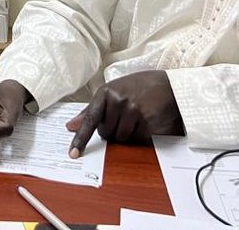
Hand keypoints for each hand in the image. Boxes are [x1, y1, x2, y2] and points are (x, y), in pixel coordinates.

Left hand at [66, 70, 184, 157]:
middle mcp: (118, 101)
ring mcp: (134, 111)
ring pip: (121, 139)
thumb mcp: (112, 92)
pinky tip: (145, 125)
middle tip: (122, 120)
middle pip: (106, 134)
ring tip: (134, 121)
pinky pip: (137, 141)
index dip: (81, 138)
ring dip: (126, 136)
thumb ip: (90, 110)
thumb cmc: (136, 88)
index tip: (73, 153)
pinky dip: (140, 138)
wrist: (168, 85)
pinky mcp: (148, 122)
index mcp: (105, 92)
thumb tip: (70, 126)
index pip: (89, 119)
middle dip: (112, 132)